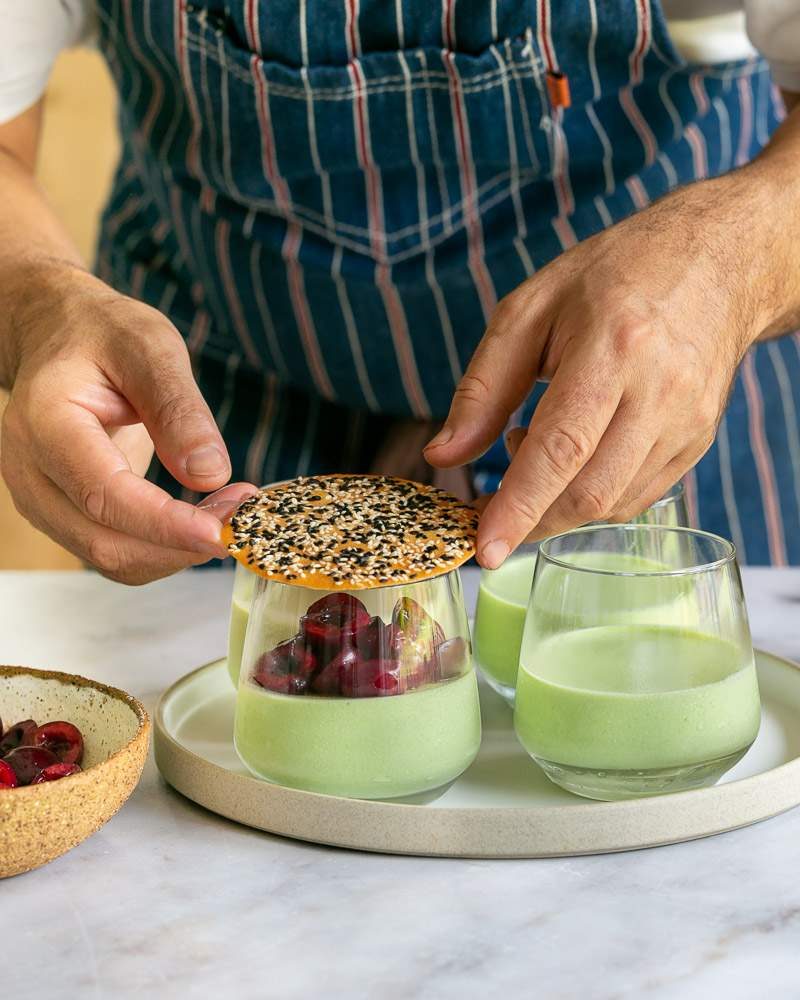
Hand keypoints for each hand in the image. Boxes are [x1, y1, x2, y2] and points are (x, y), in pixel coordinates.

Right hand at [2, 264, 255, 582]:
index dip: (164, 524)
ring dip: (176, 550)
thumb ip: (178, 409)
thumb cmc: (103, 335)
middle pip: (104, 542)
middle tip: (242, 515)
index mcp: (44, 421)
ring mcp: (40, 498)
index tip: (222, 533)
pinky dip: (163, 548)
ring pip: (111, 558)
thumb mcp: (150, 348)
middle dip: (180, 543)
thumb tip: (210, 474)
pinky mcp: (63, 514)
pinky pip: (114, 552)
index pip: (104, 494)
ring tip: (227, 509)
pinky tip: (200, 518)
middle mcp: (29, 470)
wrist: (60, 336)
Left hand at [425, 168, 796, 567]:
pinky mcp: (698, 440)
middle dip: (532, 521)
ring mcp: (687, 421)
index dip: (519, 506)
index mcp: (613, 347)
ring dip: (558, 507)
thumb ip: (482, 387)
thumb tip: (443, 455)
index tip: (484, 550)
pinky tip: (571, 460)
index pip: (561, 448)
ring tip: (531, 456)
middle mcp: (660, 391)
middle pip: (590, 491)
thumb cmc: (613, 276)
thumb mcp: (530, 309)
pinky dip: (591, 497)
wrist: (715, 262)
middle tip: (489, 513)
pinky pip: (636, 495)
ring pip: (614, 503)